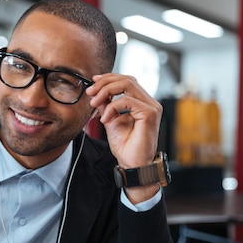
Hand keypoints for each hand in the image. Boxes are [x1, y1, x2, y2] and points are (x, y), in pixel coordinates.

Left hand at [87, 74, 162, 201]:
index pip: (127, 80)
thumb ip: (106, 105)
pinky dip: (111, 107)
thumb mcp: (111, 120)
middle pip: (127, 79)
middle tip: (90, 92)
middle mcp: (149, 102)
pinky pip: (126, 100)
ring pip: (127, 85)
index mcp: (142, 102)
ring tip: (94, 103)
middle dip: (105, 82)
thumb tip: (97, 92)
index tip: (93, 82)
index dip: (109, 78)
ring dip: (106, 91)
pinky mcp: (150, 113)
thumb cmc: (126, 146)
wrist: (132, 164)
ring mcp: (152, 107)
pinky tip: (105, 119)